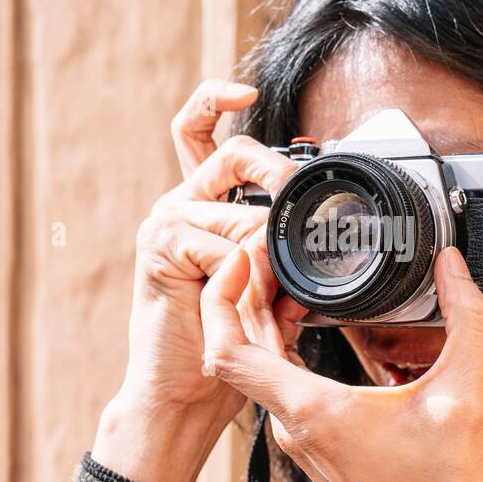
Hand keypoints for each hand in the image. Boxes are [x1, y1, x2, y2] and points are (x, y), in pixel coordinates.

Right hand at [95, 81, 296, 481]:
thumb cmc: (223, 340)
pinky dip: (246, 274)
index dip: (218, 98)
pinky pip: (226, 244)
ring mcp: (166, 223)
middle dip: (275, 168)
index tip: (248, 90)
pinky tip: (240, 297)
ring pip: (242, 213)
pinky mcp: (161, 247)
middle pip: (229, 152)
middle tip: (300, 195)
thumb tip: (321, 236)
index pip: (198, 130)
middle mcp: (180, 204)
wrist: (184, 391)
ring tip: (270, 296)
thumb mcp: (265, 287)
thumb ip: (282, 253)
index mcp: (201, 204)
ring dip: (270, 258)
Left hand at [200, 233, 482, 481]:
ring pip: (262, 366)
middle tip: (270, 249)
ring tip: (291, 275)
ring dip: (266, 318)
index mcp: (310, 409)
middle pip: (238, 348)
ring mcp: (303, 438)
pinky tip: (321, 325)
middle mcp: (293, 424)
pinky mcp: (321, 447)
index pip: (226, 348)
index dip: (223, 294)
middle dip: (244, 292)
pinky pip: (286, 384)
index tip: (243, 255)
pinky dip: (289, 346)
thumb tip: (454, 267)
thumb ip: (466, 321)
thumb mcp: (464, 399)